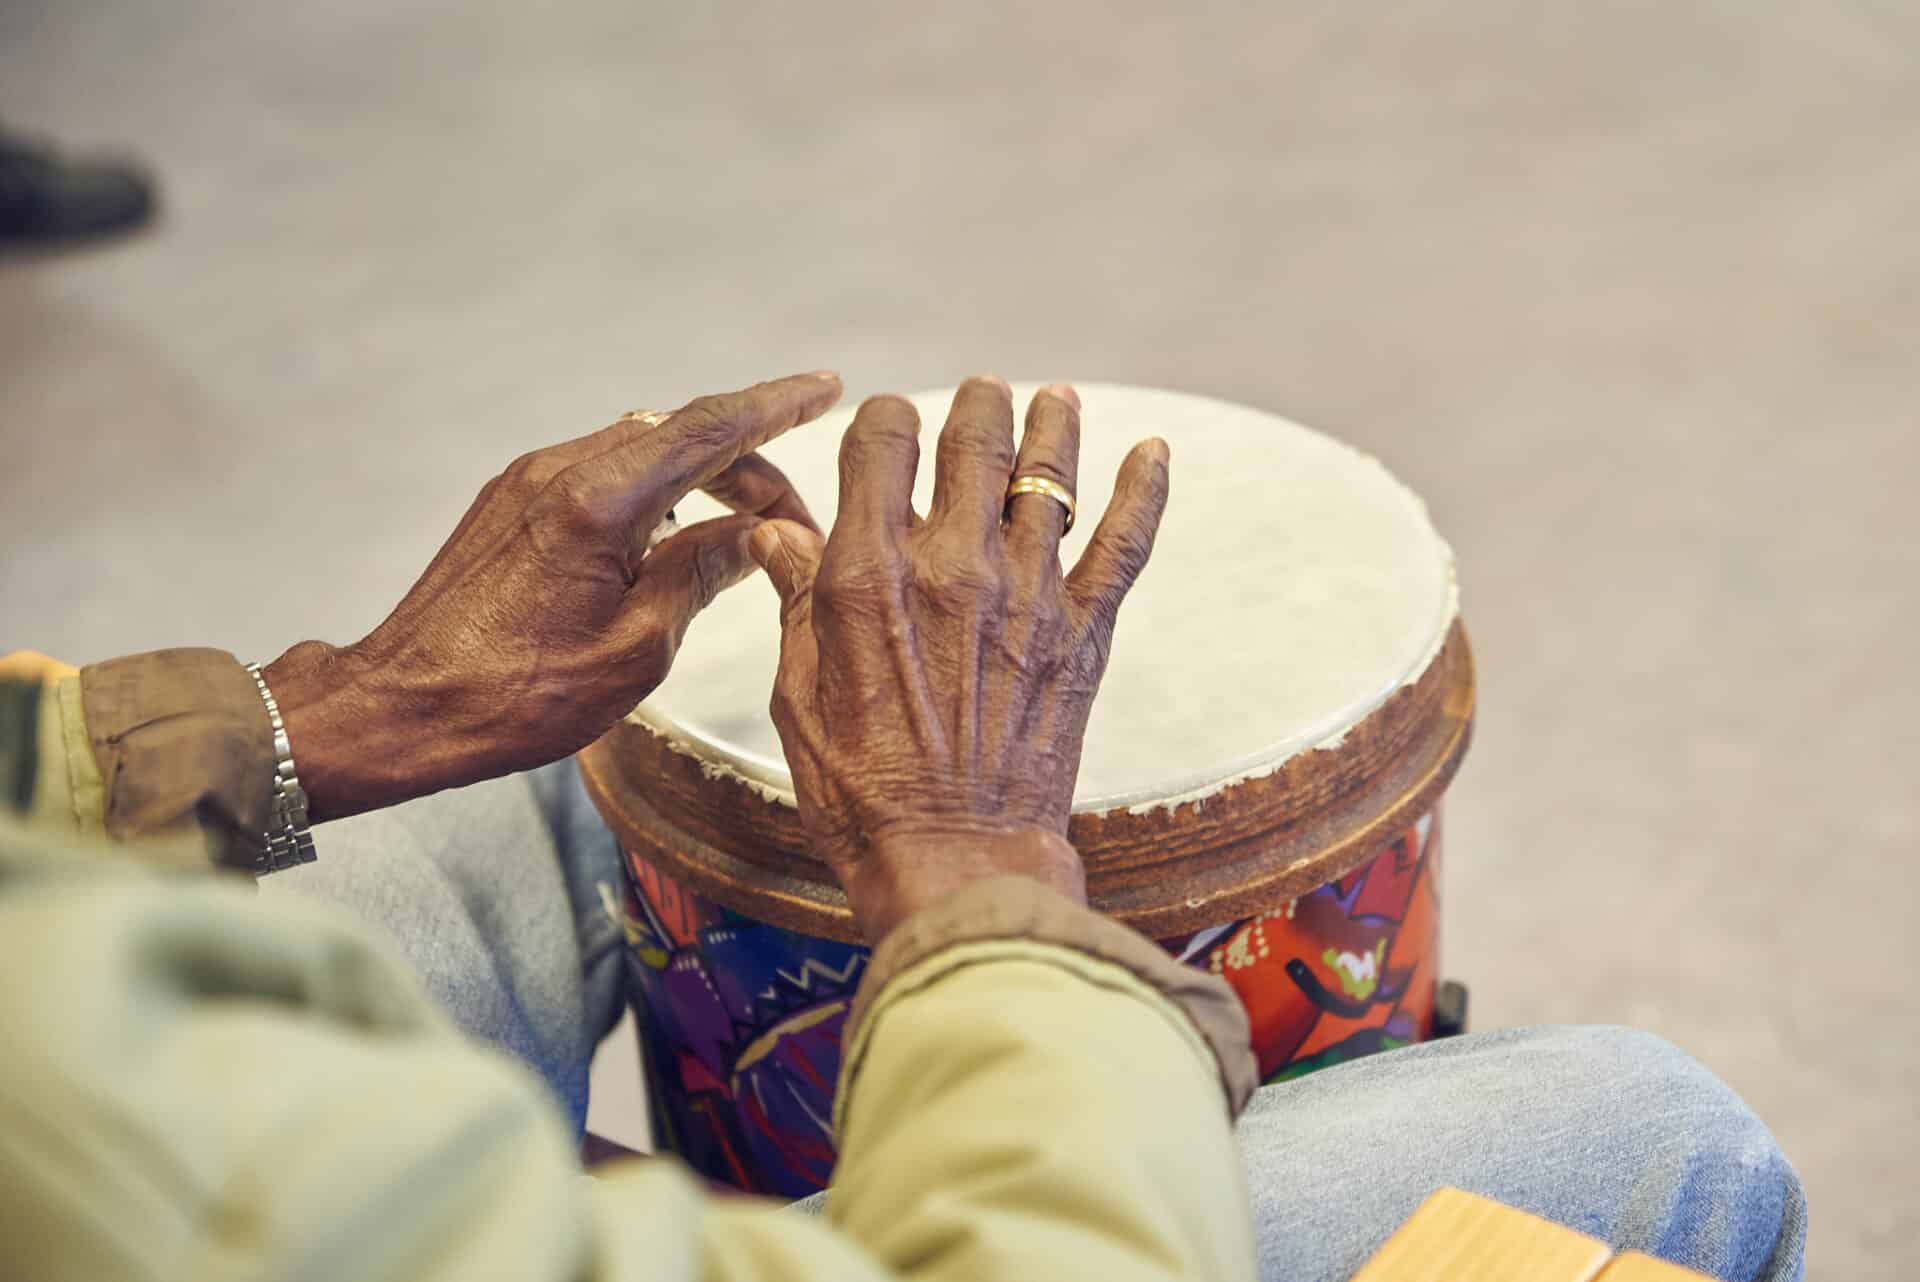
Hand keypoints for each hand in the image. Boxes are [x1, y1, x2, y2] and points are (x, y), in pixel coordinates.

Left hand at [265, 371, 843, 820]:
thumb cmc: (516, 695)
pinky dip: (656, 488)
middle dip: (749, 465)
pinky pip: (603, 471)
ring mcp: (529, 481)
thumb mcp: (636, 649)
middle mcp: (560, 472)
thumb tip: (751, 535)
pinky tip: (676, 530)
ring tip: (746, 526)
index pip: (707, 429)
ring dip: (702, 474)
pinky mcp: (511, 502)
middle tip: (796, 520)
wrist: (402, 707)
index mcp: (598, 502)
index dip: (775, 405)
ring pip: (641, 449)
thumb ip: (699, 575)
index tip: (825, 387)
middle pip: (679, 435)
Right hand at [750, 377, 1170, 941]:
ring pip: (1050, 474)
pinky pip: (1124, 542)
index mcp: (869, 572)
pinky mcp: (1083, 633)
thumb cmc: (862, 793)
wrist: (956, 860)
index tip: (890, 423)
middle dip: (975, 407)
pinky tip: (1152, 453)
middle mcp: (953, 564)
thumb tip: (776, 534)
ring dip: (1053, 426)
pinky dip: (1144, 491)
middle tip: (984, 395)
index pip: (882, 444)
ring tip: (1057, 399)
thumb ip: (796, 601)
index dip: (885, 420)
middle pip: (972, 439)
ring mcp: (1027, 594)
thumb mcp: (798, 695)